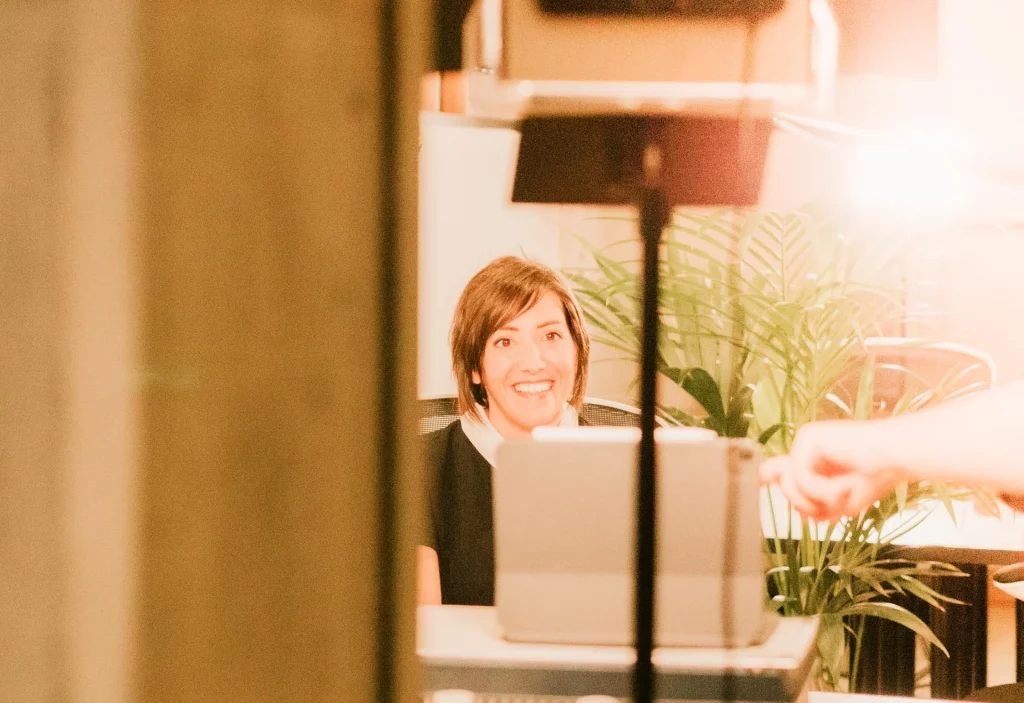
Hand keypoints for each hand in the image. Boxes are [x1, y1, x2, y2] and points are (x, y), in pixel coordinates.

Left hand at [759, 420, 901, 520]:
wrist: (898, 456)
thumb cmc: (876, 476)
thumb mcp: (839, 500)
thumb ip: (814, 504)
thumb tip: (792, 507)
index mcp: (814, 461)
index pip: (778, 470)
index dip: (765, 479)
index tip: (758, 486)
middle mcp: (805, 449)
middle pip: (784, 486)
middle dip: (808, 505)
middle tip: (836, 506)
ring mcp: (805, 441)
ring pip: (791, 485)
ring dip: (819, 500)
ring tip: (845, 495)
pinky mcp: (808, 438)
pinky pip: (801, 477)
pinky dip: (822, 490)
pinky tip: (843, 488)